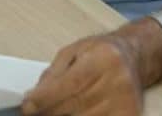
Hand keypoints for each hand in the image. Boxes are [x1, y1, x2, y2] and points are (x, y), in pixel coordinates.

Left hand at [21, 30, 147, 115]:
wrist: (133, 57)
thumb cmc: (100, 52)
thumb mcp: (72, 52)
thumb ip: (53, 74)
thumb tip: (33, 97)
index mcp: (104, 58)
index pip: (70, 84)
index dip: (45, 98)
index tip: (27, 106)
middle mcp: (119, 81)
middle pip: (75, 105)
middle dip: (49, 111)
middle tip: (34, 112)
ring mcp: (126, 102)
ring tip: (53, 110)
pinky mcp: (130, 115)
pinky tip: (72, 112)